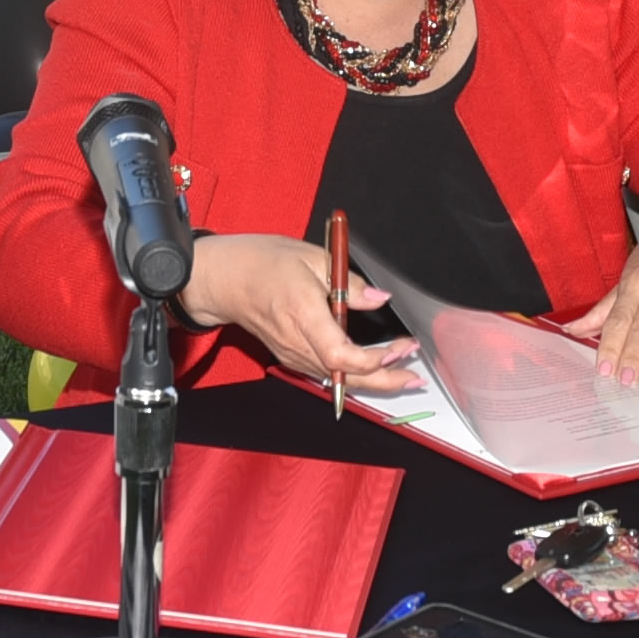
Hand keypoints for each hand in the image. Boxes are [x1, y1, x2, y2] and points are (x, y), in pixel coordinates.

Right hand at [181, 234, 418, 393]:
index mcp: (302, 313)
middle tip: (414, 377)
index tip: (400, 348)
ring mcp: (292, 354)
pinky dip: (352, 375)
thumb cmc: (263, 263)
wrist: (224, 280)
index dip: (373, 359)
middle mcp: (296, 341)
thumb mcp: (311, 257)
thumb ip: (348, 282)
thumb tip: (378, 299)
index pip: (340, 354)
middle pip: (344, 377)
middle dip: (383, 380)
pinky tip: (373, 369)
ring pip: (337, 380)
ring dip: (372, 379)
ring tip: (403, 371)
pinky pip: (326, 373)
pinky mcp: (291, 357)